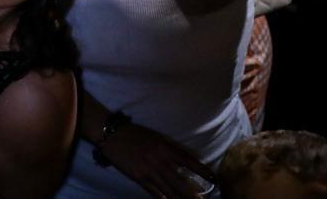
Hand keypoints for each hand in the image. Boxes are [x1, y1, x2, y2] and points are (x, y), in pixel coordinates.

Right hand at [98, 121, 215, 198]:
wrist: (112, 134)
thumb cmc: (135, 134)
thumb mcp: (155, 137)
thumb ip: (170, 149)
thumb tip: (186, 161)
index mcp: (164, 147)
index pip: (188, 161)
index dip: (202, 170)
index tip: (214, 179)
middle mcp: (159, 159)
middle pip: (180, 180)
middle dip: (193, 192)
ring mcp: (148, 169)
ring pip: (169, 188)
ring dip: (181, 198)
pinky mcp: (138, 177)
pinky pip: (153, 191)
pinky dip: (163, 198)